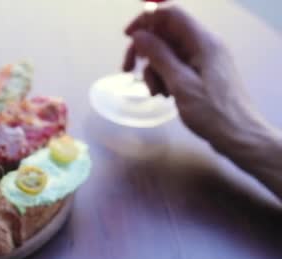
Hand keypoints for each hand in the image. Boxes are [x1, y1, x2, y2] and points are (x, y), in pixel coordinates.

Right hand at [123, 6, 276, 152]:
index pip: (170, 14)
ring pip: (167, 52)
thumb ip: (159, 56)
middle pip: (166, 33)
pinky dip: (163, 77)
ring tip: (155, 92)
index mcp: (202, 41)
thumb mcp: (180, 83)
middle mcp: (204, 45)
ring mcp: (204, 59)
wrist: (239, 136)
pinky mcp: (202, 73)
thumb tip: (139, 35)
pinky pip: (176, 65)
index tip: (128, 37)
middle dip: (145, 50)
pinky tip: (164, 95)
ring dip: (153, 69)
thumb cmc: (212, 112)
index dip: (146, 19)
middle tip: (127, 70)